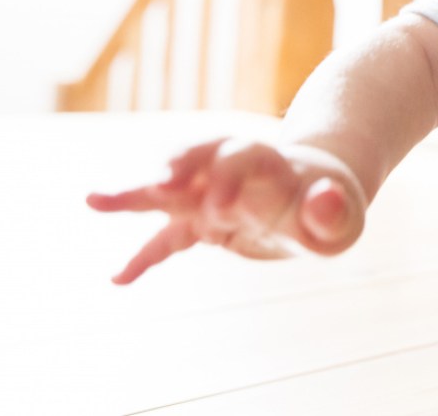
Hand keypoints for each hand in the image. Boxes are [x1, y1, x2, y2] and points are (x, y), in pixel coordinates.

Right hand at [87, 138, 366, 283]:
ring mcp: (212, 195)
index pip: (244, 157)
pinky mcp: (201, 222)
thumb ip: (334, 211)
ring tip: (94, 200)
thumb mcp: (343, 216)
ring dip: (137, 194)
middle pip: (199, 158)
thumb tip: (326, 199)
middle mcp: (234, 173)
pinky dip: (146, 256)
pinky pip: (168, 237)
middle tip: (153, 186)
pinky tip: (119, 280)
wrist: (316, 193)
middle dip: (175, 168)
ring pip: (171, 189)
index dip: (228, 177)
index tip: (219, 209)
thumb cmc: (330, 206)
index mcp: (270, 166)